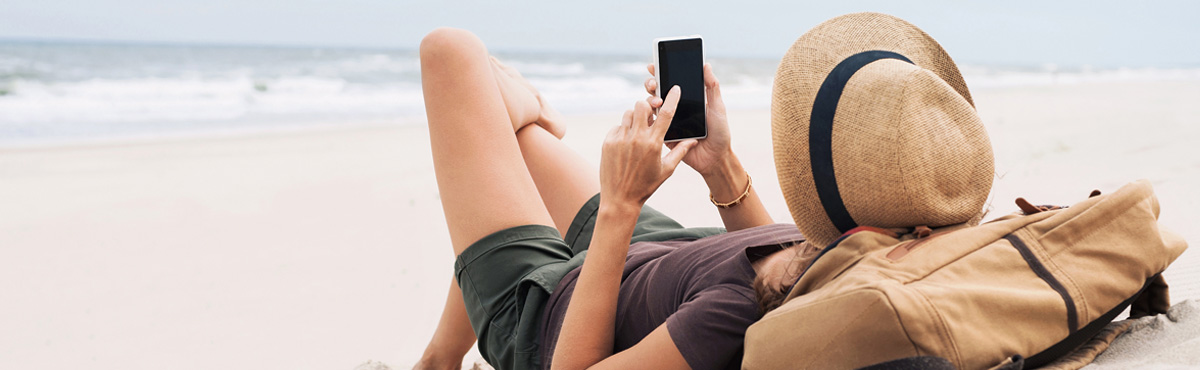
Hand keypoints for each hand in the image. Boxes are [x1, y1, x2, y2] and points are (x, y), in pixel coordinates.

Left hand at [600, 86, 696, 211]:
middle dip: (647, 106)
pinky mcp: (608, 142)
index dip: (672, 98)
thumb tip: (693, 140)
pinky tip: (627, 143)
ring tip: (638, 130)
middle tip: (650, 115)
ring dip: (635, 117)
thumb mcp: (666, 170)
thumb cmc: (646, 186)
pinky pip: (617, 126)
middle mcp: (636, 138)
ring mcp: (620, 139)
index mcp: (653, 144)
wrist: (620, 199)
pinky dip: (623, 130)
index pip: (666, 114)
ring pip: (628, 113)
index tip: (675, 88)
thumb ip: (680, 152)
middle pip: (642, 105)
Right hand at [644, 63, 731, 177]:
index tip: (654, 65)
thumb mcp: (718, 107)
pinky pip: (652, 125)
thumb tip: (706, 65)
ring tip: (657, 101)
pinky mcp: (664, 135)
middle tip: (653, 83)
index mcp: (688, 100)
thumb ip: (712, 87)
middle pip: (658, 91)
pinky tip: (650, 114)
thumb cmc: (720, 133)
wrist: (715, 158)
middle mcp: (676, 108)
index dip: (661, 72)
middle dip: (652, 84)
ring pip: (652, 106)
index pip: (672, 82)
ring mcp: (668, 121)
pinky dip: (648, 118)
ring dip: (650, 100)